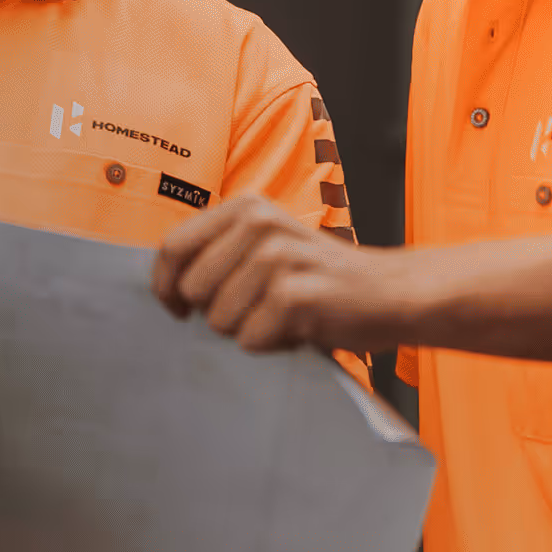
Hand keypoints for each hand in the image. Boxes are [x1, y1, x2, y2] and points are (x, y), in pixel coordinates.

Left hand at [149, 193, 416, 352]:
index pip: (172, 247)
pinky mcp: (296, 293)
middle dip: (214, 313)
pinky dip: (270, 344)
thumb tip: (161, 283)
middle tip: (255, 311)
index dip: (165, 286)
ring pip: (219, 318)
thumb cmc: (319, 277)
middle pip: (192, 288)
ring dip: (245, 330)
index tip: (177, 309)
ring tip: (281, 317)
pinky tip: (298, 329)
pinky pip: (251, 337)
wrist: (391, 291)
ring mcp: (279, 256)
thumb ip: (219, 252)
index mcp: (245, 207)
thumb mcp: (266, 246)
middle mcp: (260, 223)